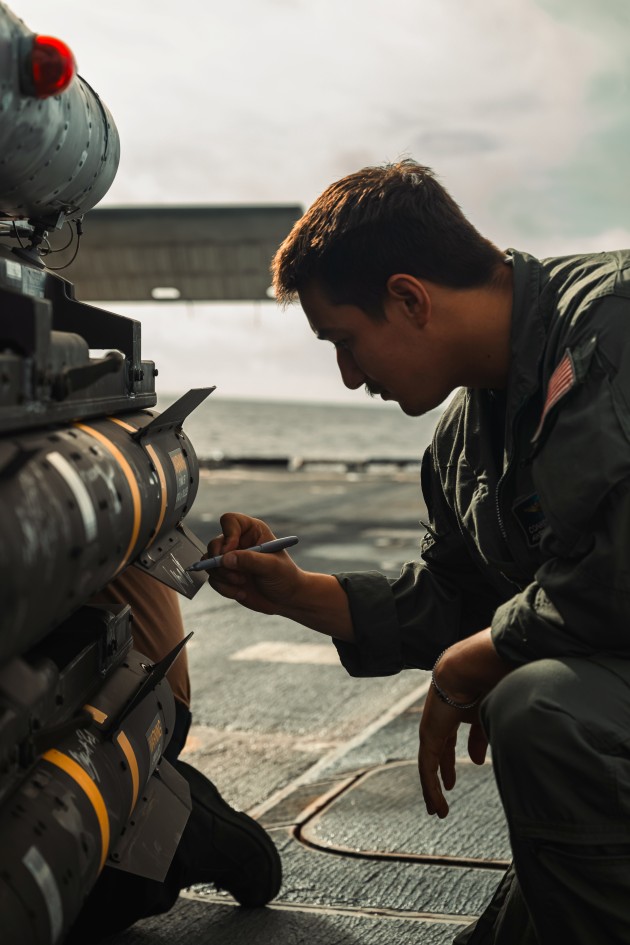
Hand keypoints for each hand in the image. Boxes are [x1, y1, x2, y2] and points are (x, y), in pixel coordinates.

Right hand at [206, 512, 302, 614]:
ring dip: (223, 577)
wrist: (286, 599)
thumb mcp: (272, 567)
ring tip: (242, 584)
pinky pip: (213, 579)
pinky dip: (224, 588)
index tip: (230, 551)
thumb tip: (225, 559)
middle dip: (221, 562)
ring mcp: (231, 559)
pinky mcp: (226, 575)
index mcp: (252, 531)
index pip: (230, 521)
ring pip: (210, 562)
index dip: (227, 535)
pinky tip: (241, 593)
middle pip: (215, 544)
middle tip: (236, 575)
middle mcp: (238, 542)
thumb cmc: (285, 577)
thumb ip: (250, 560)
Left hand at [418, 688, 485, 818]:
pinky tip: (436, 805)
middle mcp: (438, 723)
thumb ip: (479, 739)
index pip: (448, 744)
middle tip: (440, 798)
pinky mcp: (428, 737)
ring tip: (437, 811)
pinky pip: (427, 768)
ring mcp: (430, 730)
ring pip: (429, 766)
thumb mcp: (484, 717)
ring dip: (432, 790)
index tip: (451, 782)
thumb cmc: (481, 685)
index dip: (450, 764)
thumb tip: (475, 762)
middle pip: (437, 755)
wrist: (467, 670)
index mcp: (452, 715)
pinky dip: (430, 788)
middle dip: (439, 777)